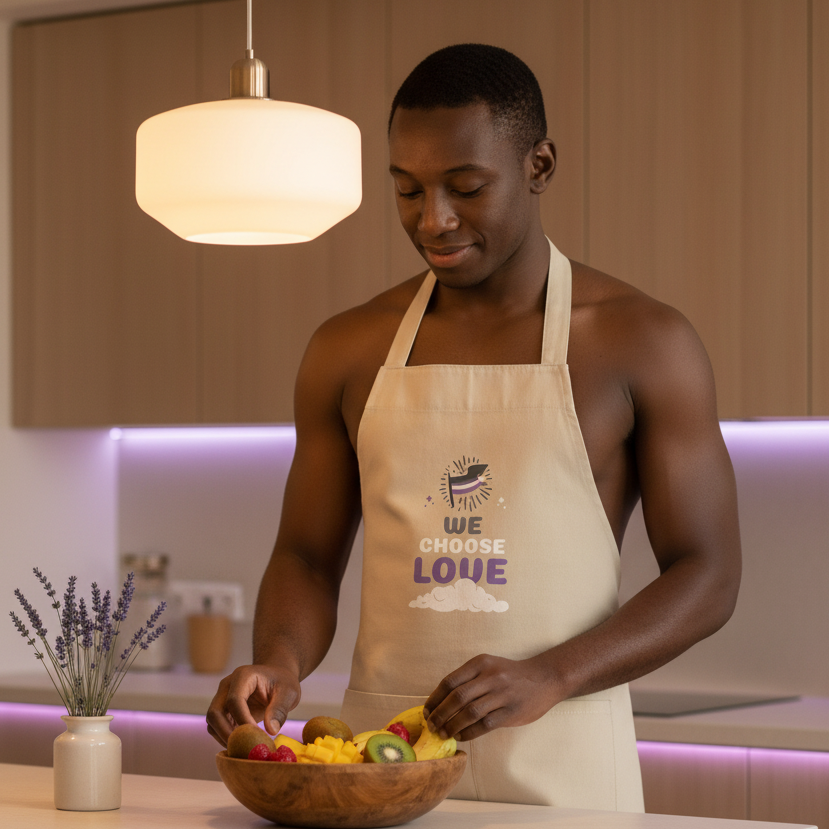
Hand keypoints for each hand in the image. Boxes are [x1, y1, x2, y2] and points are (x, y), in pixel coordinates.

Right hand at [206, 664, 300, 746]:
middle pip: (215, 712)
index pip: (234, 700)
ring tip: (244, 748)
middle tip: (245, 748)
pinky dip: (225, 738)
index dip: (243, 721)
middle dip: (227, 734)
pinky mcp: (222, 709)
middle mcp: (227, 685)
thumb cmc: (283, 682)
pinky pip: (216, 726)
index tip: (257, 736)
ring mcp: (221, 697)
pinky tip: (241, 745)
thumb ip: (280, 709)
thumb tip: (270, 731)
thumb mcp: (289, 692)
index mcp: (243, 676)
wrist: (276, 677)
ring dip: (224, 738)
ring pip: (212, 722)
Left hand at [423, 653, 560, 741]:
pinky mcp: (510, 712)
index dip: (434, 698)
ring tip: (443, 734)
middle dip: (440, 714)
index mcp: (480, 663)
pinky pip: (484, 725)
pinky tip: (461, 736)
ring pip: (469, 712)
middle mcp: (490, 676)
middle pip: (457, 697)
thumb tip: (441, 702)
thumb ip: (469, 680)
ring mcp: (501, 694)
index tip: (426, 711)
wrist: (544, 678)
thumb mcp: (489, 666)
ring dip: (452, 726)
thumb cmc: (511, 675)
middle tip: (431, 726)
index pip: (449, 681)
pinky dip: (469, 732)